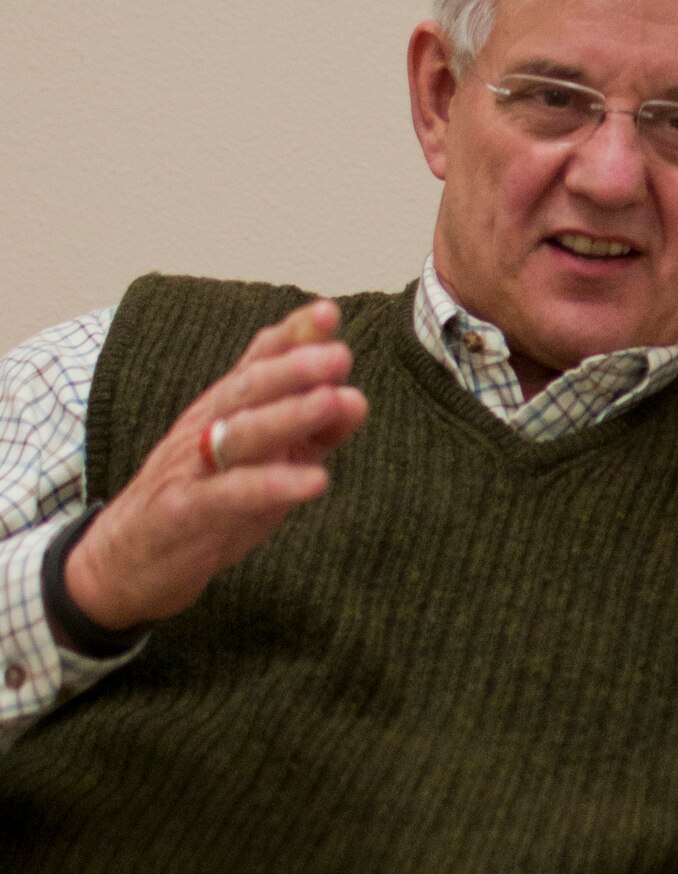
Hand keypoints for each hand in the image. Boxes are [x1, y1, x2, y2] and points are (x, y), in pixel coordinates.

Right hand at [64, 299, 367, 633]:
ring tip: (335, 400)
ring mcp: (193, 467)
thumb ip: (309, 431)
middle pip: (249, 388)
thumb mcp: (263, 461)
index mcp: (224, 409)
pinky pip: (231, 493)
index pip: (257, 361)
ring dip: (290, 414)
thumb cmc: (205, 500)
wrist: (127, 561)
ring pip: (242, 432)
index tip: (329, 313)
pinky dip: (273, 484)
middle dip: (295, 366)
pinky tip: (315, 480)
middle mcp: (206, 427)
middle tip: (339, 354)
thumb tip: (355, 398)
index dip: (291, 335)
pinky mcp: (185, 511)